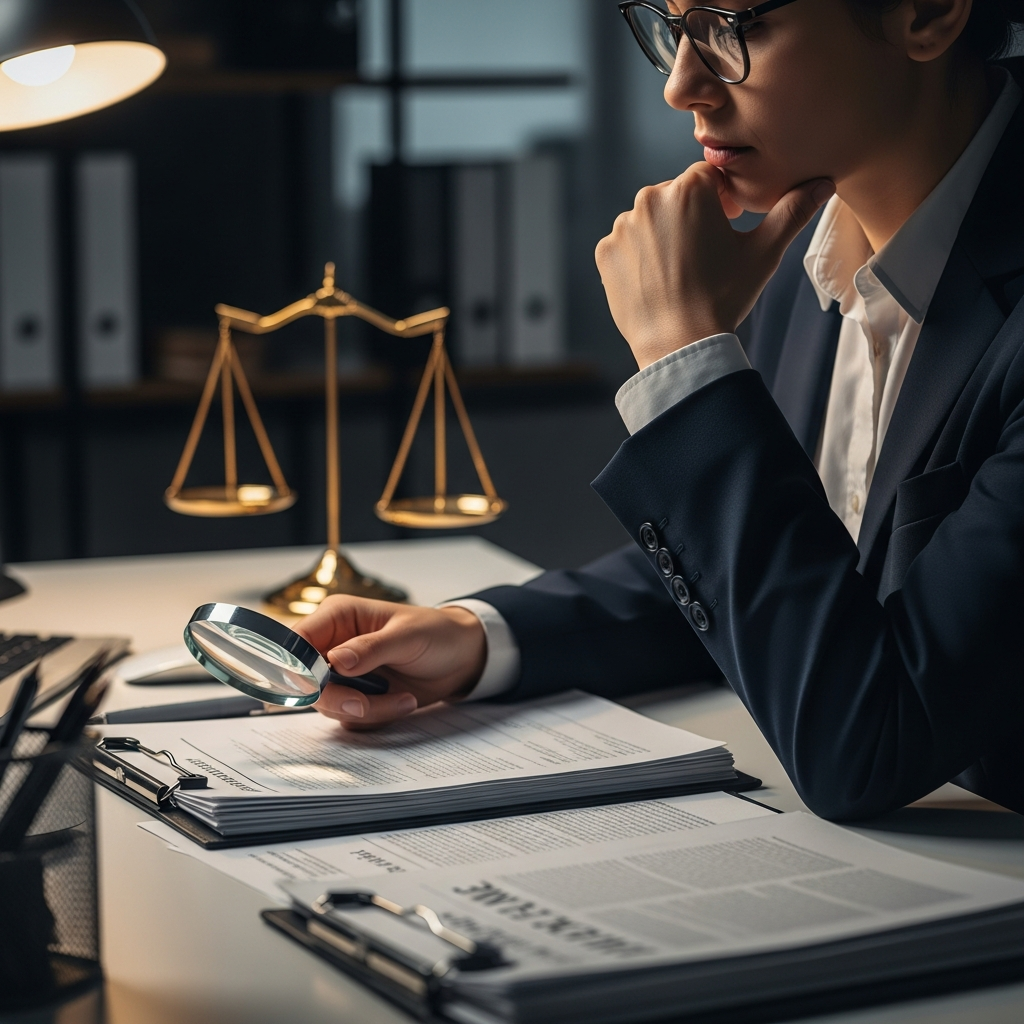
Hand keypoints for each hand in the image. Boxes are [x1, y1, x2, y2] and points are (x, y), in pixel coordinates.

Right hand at [293, 596, 486, 729]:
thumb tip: (335, 660)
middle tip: (364, 705)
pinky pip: (350, 718)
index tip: (317, 686)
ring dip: (366, 709)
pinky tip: (403, 702)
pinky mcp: (358, 696)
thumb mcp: (407, 636)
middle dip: (337, 698)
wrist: (461, 658)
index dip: (297, 666)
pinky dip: (376, 717)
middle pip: (307, 682)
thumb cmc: (436, 633)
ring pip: (330, 704)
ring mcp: (345, 674)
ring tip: (403, 698)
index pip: (297, 641)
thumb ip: (370, 648)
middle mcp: (334, 645)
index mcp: (338, 617)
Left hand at [594, 163, 833, 369]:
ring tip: (682, 271)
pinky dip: (639, 257)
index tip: (728, 229)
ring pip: (650, 220)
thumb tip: (824, 182)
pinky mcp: (605, 253)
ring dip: (664, 235)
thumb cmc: (724, 297)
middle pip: (676, 197)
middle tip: (705, 255)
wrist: (678, 345)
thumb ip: (792, 211)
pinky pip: (626, 245)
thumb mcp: (764, 252)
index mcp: (689, 188)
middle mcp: (649, 199)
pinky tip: (658, 281)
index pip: (709, 178)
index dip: (721, 202)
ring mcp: (622, 226)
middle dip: (691, 217)